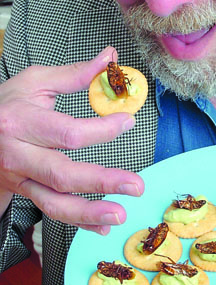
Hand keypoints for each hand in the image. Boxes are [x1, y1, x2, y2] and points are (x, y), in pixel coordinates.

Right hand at [0, 47, 143, 233]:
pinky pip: (50, 211)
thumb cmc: (7, 104)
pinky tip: (102, 226)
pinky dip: (78, 222)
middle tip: (136, 186)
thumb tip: (109, 58)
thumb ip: (75, 74)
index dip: (101, 130)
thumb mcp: (35, 82)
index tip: (128, 122)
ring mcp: (19, 178)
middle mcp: (18, 155)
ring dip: (89, 213)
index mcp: (21, 122)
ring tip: (120, 215)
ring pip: (53, 203)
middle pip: (61, 174)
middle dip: (101, 182)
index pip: (66, 132)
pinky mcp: (23, 192)